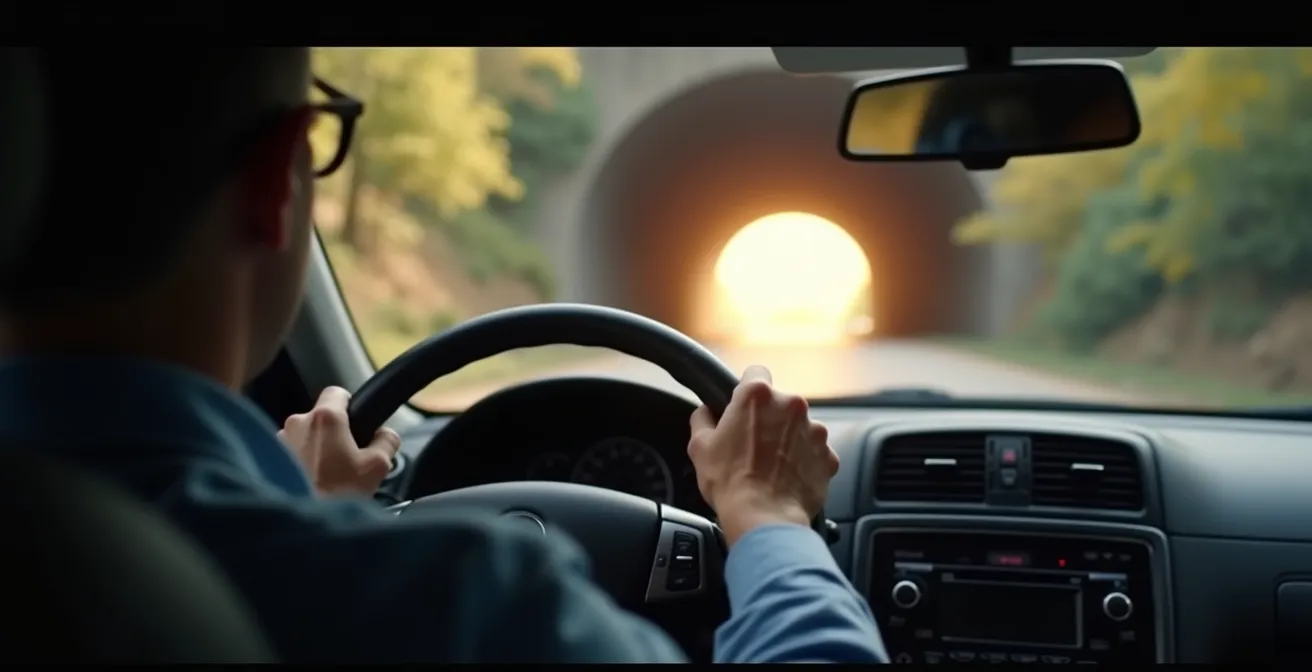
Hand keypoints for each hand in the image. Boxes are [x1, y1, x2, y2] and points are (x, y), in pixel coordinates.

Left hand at [278, 386, 401, 496]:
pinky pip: (288, 453)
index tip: (356, 423)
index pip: (337, 392)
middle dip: (332, 434)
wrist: (301, 524)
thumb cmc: (338, 494)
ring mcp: (279, 441)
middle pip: (320, 417)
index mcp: (325, 418)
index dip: (350, 405)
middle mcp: (297, 423)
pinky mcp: (266, 459)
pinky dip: (297, 463)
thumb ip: (387, 441)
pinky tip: (307, 482)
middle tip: (345, 459)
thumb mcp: (378, 467)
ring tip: (324, 476)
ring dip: (312, 449)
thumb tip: (386, 435)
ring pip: (302, 436)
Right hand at [687, 365, 838, 547]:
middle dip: (769, 419)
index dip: (747, 389)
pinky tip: (788, 478)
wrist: (764, 518)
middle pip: (780, 403)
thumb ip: (702, 419)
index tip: (743, 405)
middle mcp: (792, 405)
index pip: (755, 373)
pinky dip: (804, 462)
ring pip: (799, 427)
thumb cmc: (730, 482)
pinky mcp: (828, 456)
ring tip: (771, 467)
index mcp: (758, 396)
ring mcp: (815, 430)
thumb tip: (705, 412)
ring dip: (788, 440)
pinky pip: (815, 453)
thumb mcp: (699, 446)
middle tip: (752, 445)